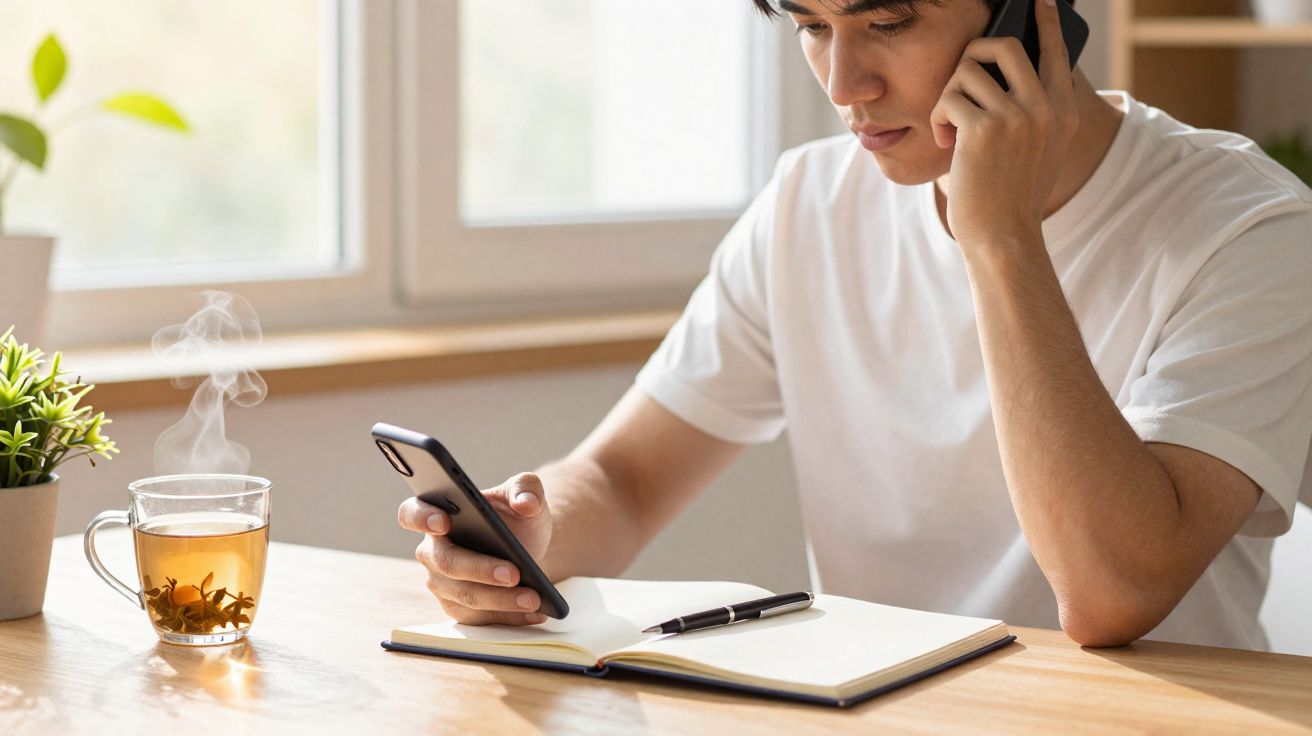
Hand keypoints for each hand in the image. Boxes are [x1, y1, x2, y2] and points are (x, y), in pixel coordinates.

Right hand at [397, 472, 553, 624]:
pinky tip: (535, 613)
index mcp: (437, 513)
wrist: (527, 549)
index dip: (421, 518)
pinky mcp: (458, 608)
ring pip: (465, 594)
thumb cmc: (516, 517)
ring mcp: (442, 582)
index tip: (443, 522)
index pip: (412, 513)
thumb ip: (526, 488)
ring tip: (533, 598)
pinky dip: (510, 616)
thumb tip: (526, 504)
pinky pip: (480, 617)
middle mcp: (432, 551)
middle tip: (513, 573)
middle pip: (447, 562)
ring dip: (501, 599)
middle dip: (481, 570)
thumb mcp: (525, 493)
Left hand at [929, 0, 1078, 246]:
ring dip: (948, 99)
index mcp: (1063, 110)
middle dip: (971, 55)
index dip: (1044, 22)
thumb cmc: (1011, 195)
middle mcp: (1045, 107)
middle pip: (1003, 46)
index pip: (1055, 51)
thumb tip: (1009, 70)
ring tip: (951, 129)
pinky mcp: (984, 128)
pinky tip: (946, 143)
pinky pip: (948, 99)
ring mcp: (1017, 115)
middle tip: (960, 82)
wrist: (1003, 236)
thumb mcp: (1039, 151)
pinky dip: (939, 119)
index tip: (1037, 0)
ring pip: (966, 72)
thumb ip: (1035, 113)